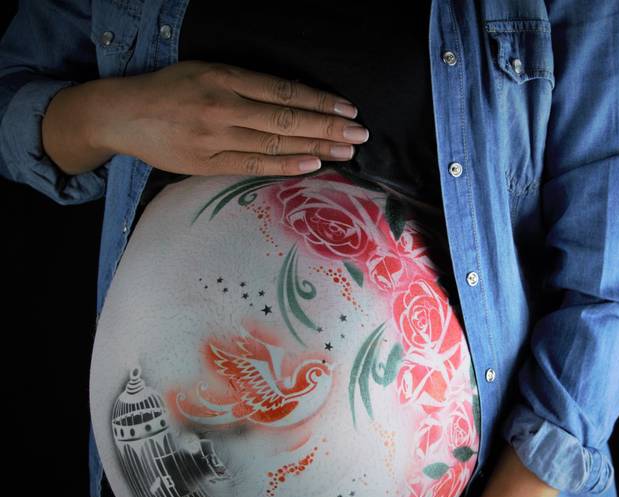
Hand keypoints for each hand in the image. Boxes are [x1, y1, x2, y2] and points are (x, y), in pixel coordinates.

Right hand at [96, 60, 368, 176]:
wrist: (121, 114)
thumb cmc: (170, 91)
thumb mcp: (207, 73)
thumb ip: (246, 86)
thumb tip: (294, 99)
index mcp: (225, 77)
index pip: (283, 90)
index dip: (319, 100)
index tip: (347, 108)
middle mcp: (224, 105)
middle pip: (286, 117)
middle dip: (328, 126)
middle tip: (360, 133)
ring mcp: (216, 135)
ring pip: (275, 141)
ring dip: (316, 146)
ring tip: (346, 150)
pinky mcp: (207, 162)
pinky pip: (254, 163)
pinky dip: (285, 164)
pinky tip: (312, 164)